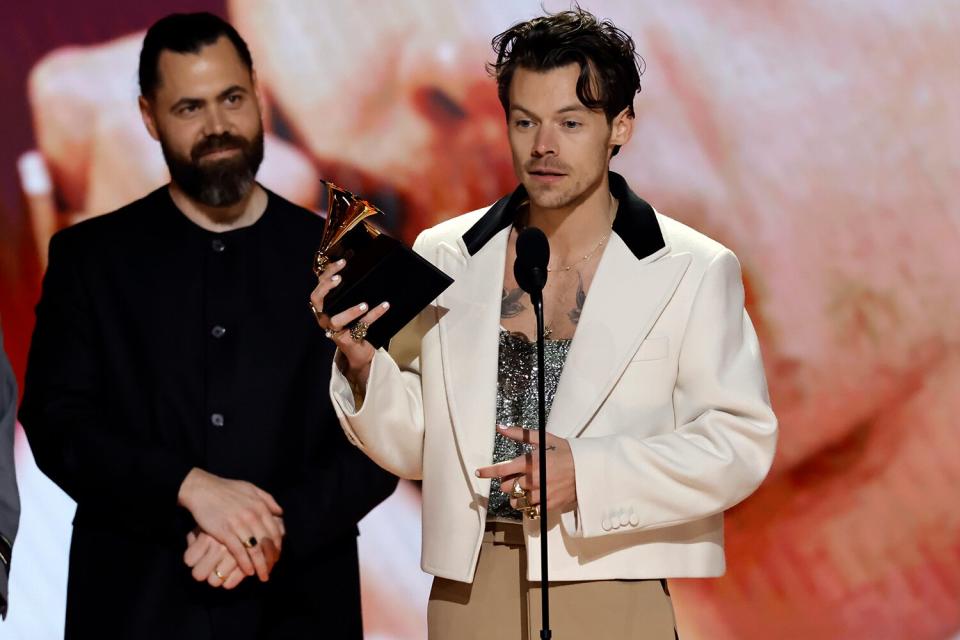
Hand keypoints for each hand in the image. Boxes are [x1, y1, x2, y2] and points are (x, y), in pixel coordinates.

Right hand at [177, 468, 284, 580]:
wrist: (202, 490)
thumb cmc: (227, 489)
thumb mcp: (251, 489)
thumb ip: (267, 499)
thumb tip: (280, 512)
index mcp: (260, 506)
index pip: (275, 531)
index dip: (278, 547)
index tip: (277, 556)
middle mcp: (252, 516)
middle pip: (267, 543)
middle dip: (271, 559)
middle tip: (271, 569)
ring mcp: (239, 524)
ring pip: (255, 550)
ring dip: (261, 565)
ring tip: (263, 575)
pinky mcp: (225, 532)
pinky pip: (239, 552)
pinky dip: (245, 564)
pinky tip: (249, 571)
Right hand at [309, 258, 389, 390]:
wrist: (359, 349)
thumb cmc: (354, 322)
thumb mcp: (350, 304)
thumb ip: (351, 290)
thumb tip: (364, 264)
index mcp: (323, 305)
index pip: (319, 285)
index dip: (328, 273)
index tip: (342, 262)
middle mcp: (324, 317)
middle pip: (317, 299)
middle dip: (326, 287)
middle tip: (339, 279)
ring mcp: (333, 330)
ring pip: (336, 319)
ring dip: (350, 311)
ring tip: (364, 304)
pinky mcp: (346, 340)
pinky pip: (361, 327)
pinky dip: (374, 315)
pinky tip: (384, 305)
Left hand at [475, 426, 577, 514]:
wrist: (588, 469)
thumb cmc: (566, 452)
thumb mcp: (544, 439)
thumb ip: (521, 434)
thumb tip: (501, 427)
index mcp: (531, 463)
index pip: (502, 470)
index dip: (488, 472)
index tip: (479, 472)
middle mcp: (534, 481)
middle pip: (507, 487)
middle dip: (507, 482)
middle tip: (515, 476)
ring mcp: (541, 495)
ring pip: (516, 501)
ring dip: (516, 495)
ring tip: (524, 487)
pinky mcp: (548, 506)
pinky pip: (529, 509)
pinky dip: (528, 503)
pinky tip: (533, 495)